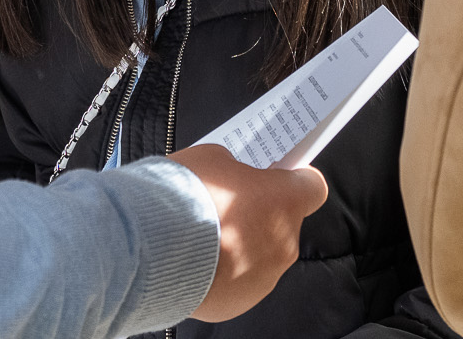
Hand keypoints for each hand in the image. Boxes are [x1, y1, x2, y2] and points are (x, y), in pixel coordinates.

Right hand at [167, 143, 326, 322]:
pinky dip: (224, 271)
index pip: (312, 187)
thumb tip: (233, 180)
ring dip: (241, 244)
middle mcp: (283, 244)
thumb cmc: (183, 198)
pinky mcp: (240, 302)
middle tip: (226, 203)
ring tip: (204, 234)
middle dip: (259, 213)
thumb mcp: (211, 160)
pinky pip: (239, 281)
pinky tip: (196, 258)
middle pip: (282, 223)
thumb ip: (234, 170)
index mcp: (285, 202)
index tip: (278, 176)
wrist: (149, 248)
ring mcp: (264, 278)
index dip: (294, 179)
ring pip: (261, 255)